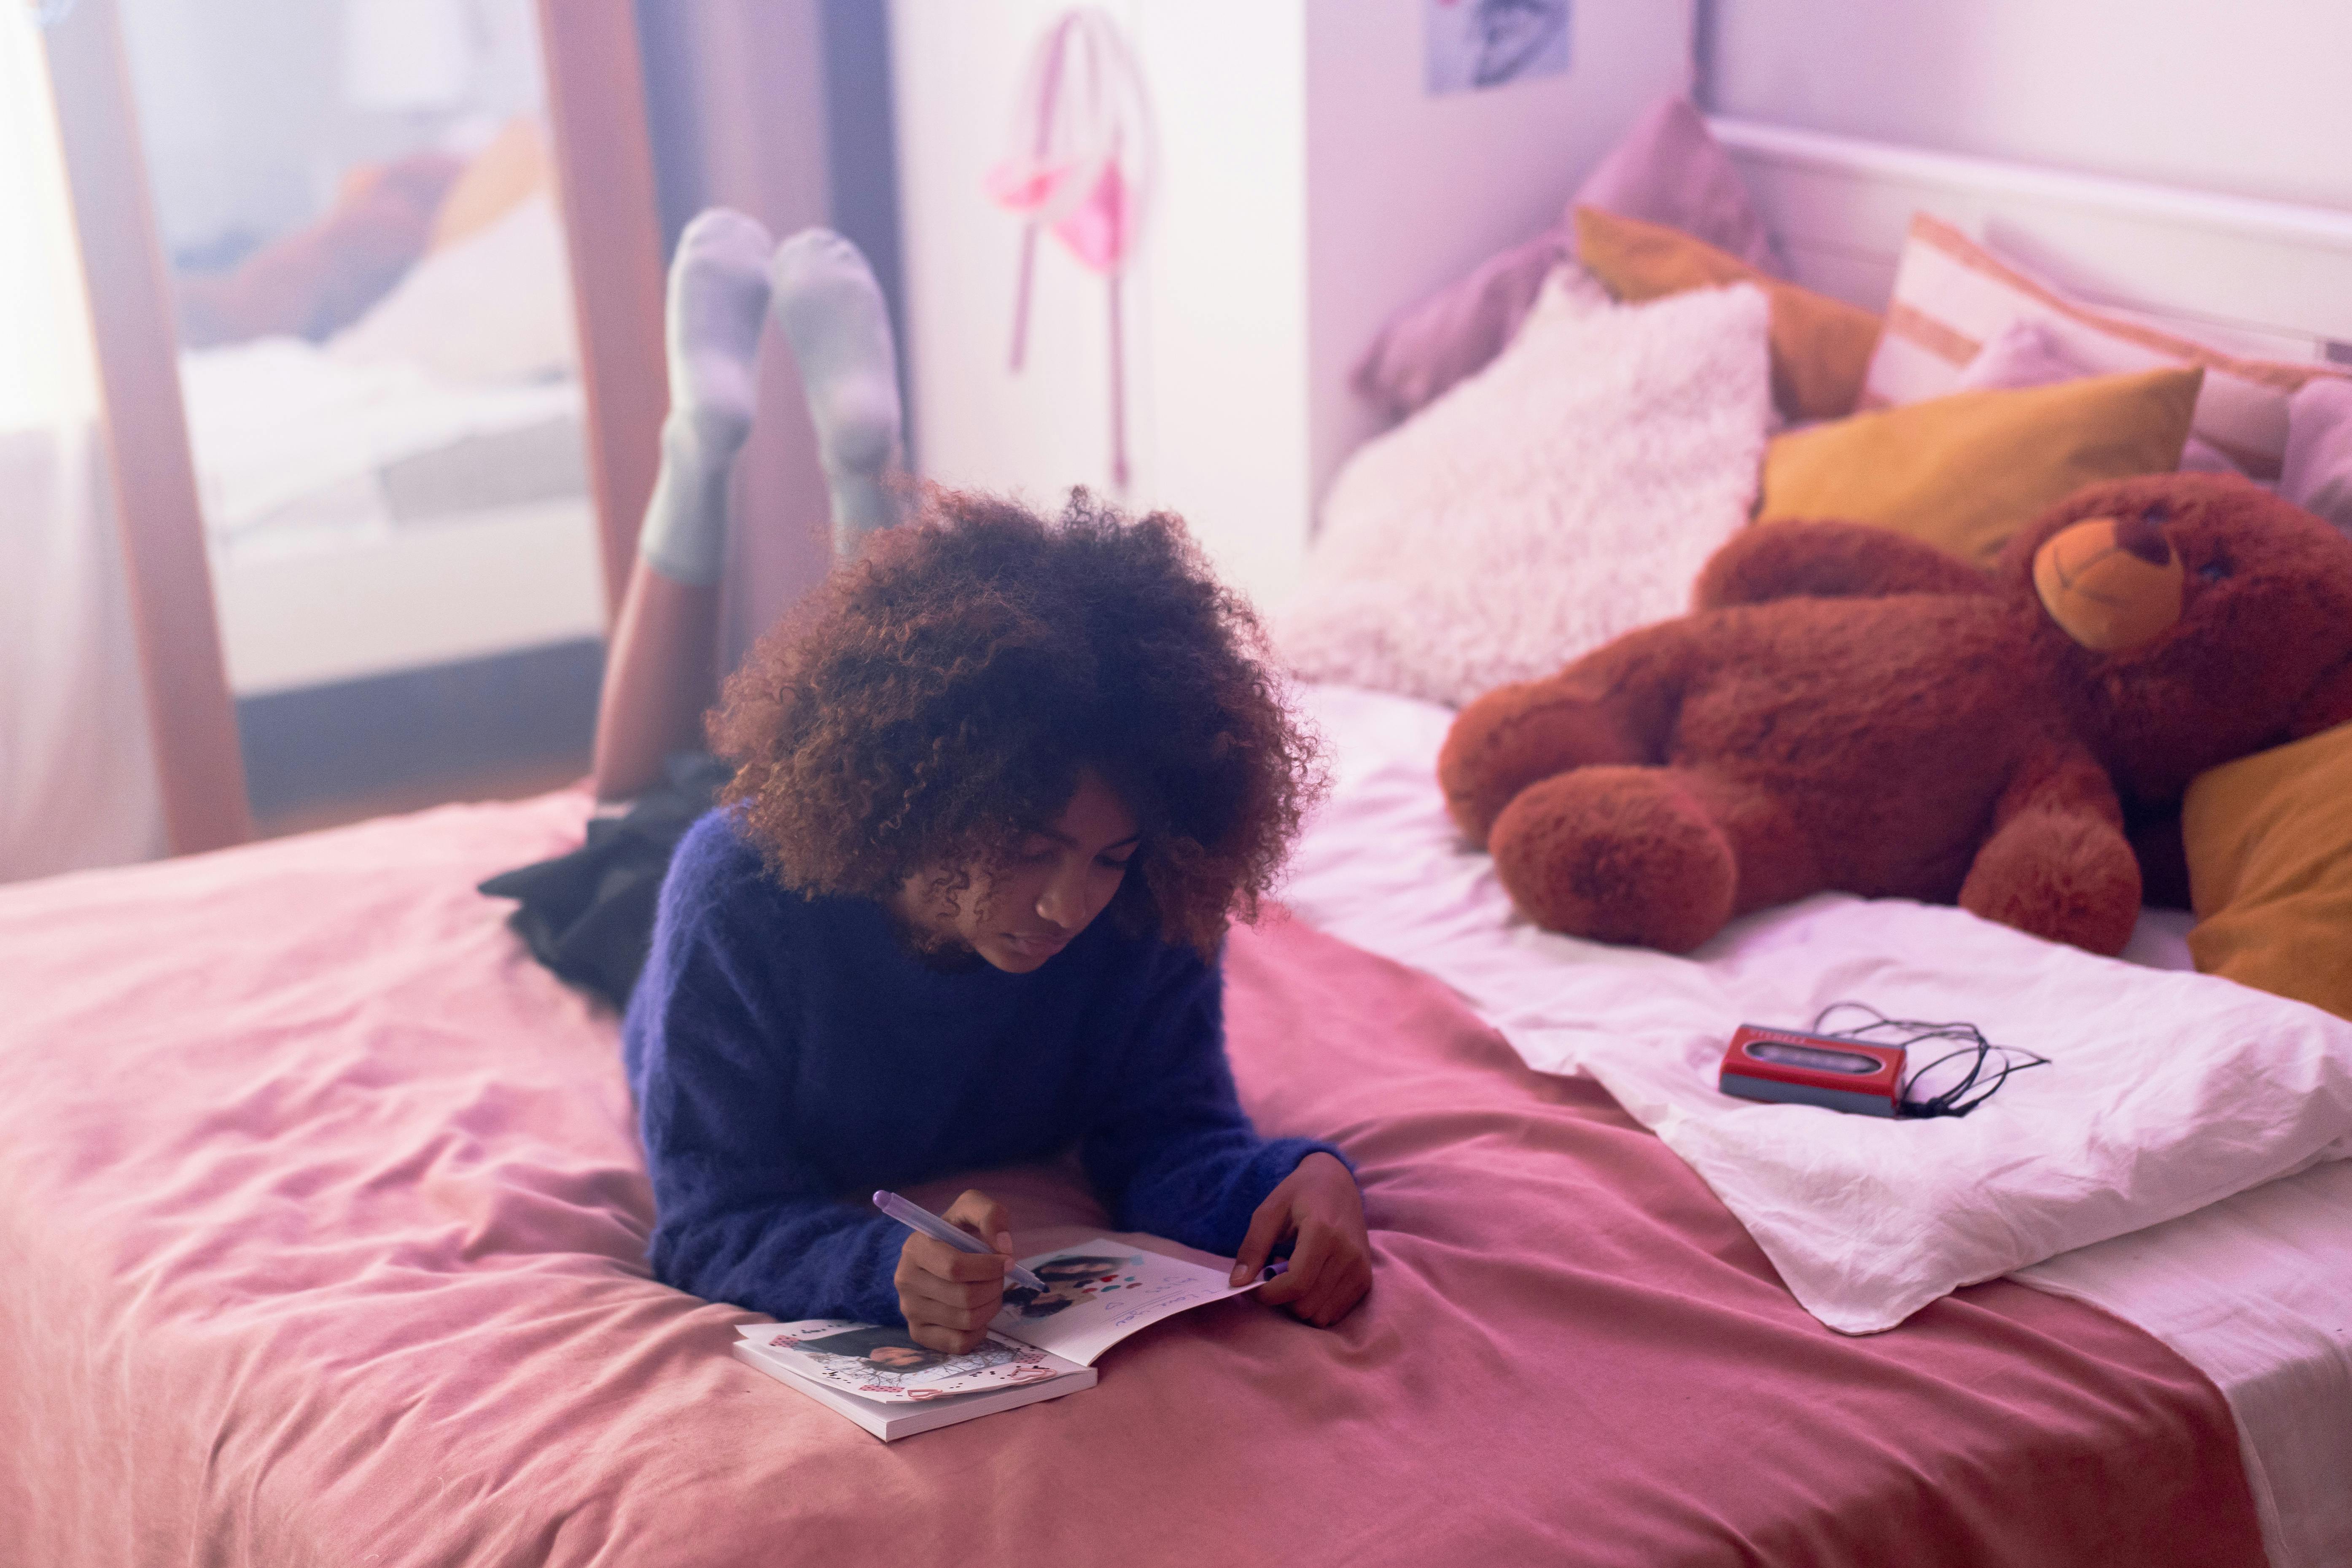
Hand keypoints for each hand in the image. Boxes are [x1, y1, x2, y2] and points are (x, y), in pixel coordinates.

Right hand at [894, 1189, 1011, 1353]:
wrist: (940, 1257)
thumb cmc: (958, 1233)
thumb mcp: (972, 1209)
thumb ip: (990, 1215)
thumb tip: (1004, 1247)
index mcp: (915, 1247)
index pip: (955, 1267)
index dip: (990, 1267)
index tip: (1007, 1261)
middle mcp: (905, 1279)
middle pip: (964, 1297)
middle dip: (994, 1287)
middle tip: (1000, 1278)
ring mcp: (909, 1309)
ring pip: (965, 1321)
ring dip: (991, 1307)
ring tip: (991, 1292)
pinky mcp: (918, 1332)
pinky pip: (959, 1344)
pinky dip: (979, 1331)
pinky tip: (978, 1312)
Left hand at [1231, 1153, 1370, 1327]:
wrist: (1338, 1183)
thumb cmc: (1300, 1193)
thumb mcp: (1269, 1211)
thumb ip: (1253, 1247)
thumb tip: (1238, 1283)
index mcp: (1323, 1232)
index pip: (1296, 1284)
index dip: (1269, 1294)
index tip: (1256, 1285)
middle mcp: (1347, 1253)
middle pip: (1306, 1305)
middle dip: (1282, 1298)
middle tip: (1277, 1271)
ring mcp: (1360, 1268)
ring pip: (1320, 1315)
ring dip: (1299, 1303)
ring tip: (1295, 1274)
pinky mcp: (1365, 1280)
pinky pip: (1334, 1314)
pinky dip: (1316, 1305)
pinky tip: (1311, 1279)